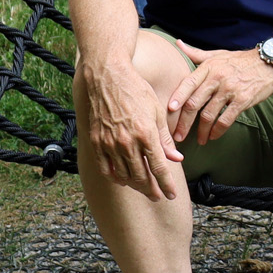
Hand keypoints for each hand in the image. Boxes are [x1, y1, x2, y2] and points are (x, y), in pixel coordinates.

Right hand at [78, 60, 182, 197]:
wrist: (107, 77)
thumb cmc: (136, 91)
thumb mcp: (156, 112)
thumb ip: (165, 139)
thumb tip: (176, 158)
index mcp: (146, 134)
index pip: (159, 168)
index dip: (166, 185)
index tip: (171, 195)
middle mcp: (127, 142)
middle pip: (141, 176)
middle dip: (151, 189)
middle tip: (157, 195)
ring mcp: (109, 143)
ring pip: (124, 175)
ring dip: (135, 185)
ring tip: (143, 188)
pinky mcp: (96, 142)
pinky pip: (105, 169)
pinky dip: (115, 177)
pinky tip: (122, 180)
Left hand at [168, 44, 272, 144]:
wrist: (269, 62)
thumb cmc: (240, 60)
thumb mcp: (217, 54)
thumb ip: (196, 53)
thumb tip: (177, 43)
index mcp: (209, 67)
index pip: (188, 83)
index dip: (177, 98)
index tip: (168, 111)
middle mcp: (217, 78)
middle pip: (194, 103)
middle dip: (184, 122)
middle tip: (177, 135)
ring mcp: (230, 89)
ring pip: (209, 115)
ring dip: (201, 131)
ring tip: (199, 140)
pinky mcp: (243, 100)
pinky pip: (226, 119)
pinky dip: (217, 131)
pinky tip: (213, 136)